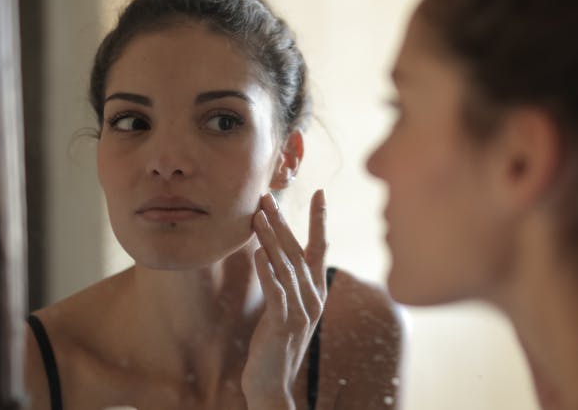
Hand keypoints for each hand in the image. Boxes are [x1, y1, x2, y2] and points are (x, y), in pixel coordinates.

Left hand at [242, 190, 327, 409]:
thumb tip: (275, 254)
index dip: (319, 220)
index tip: (319, 192)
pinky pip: (276, 292)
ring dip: (271, 239)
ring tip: (257, 216)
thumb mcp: (286, 309)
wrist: (272, 385)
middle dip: (283, 221)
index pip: (320, 248)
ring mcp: (301, 311)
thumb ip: (287, 283)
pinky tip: (258, 253)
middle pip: (298, 251)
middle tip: (268, 196)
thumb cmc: (275, 345)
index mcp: (316, 292)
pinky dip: (268, 271)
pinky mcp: (284, 324)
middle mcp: (313, 298)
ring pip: (286, 266)